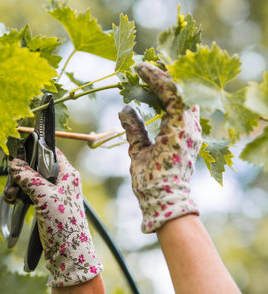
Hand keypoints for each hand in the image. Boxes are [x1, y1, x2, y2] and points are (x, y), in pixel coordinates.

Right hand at [8, 150, 101, 286]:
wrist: (67, 255)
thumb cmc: (62, 224)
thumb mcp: (44, 197)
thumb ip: (29, 178)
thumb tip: (14, 163)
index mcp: (67, 174)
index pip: (50, 151)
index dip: (34, 149)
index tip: (17, 152)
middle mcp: (61, 182)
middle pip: (36, 167)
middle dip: (20, 174)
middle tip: (11, 182)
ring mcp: (53, 195)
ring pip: (30, 182)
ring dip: (17, 187)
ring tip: (9, 197)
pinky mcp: (45, 207)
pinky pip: (29, 195)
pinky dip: (19, 197)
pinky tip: (11, 202)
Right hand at [118, 62, 201, 232]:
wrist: (166, 200)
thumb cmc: (150, 180)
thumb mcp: (138, 152)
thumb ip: (133, 128)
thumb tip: (125, 107)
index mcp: (178, 128)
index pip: (172, 92)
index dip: (155, 77)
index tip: (139, 67)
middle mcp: (190, 127)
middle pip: (183, 90)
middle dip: (165, 76)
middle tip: (146, 67)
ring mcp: (192, 131)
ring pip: (185, 98)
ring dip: (169, 86)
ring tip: (151, 77)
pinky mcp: (189, 136)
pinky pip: (183, 110)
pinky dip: (170, 99)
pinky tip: (156, 96)